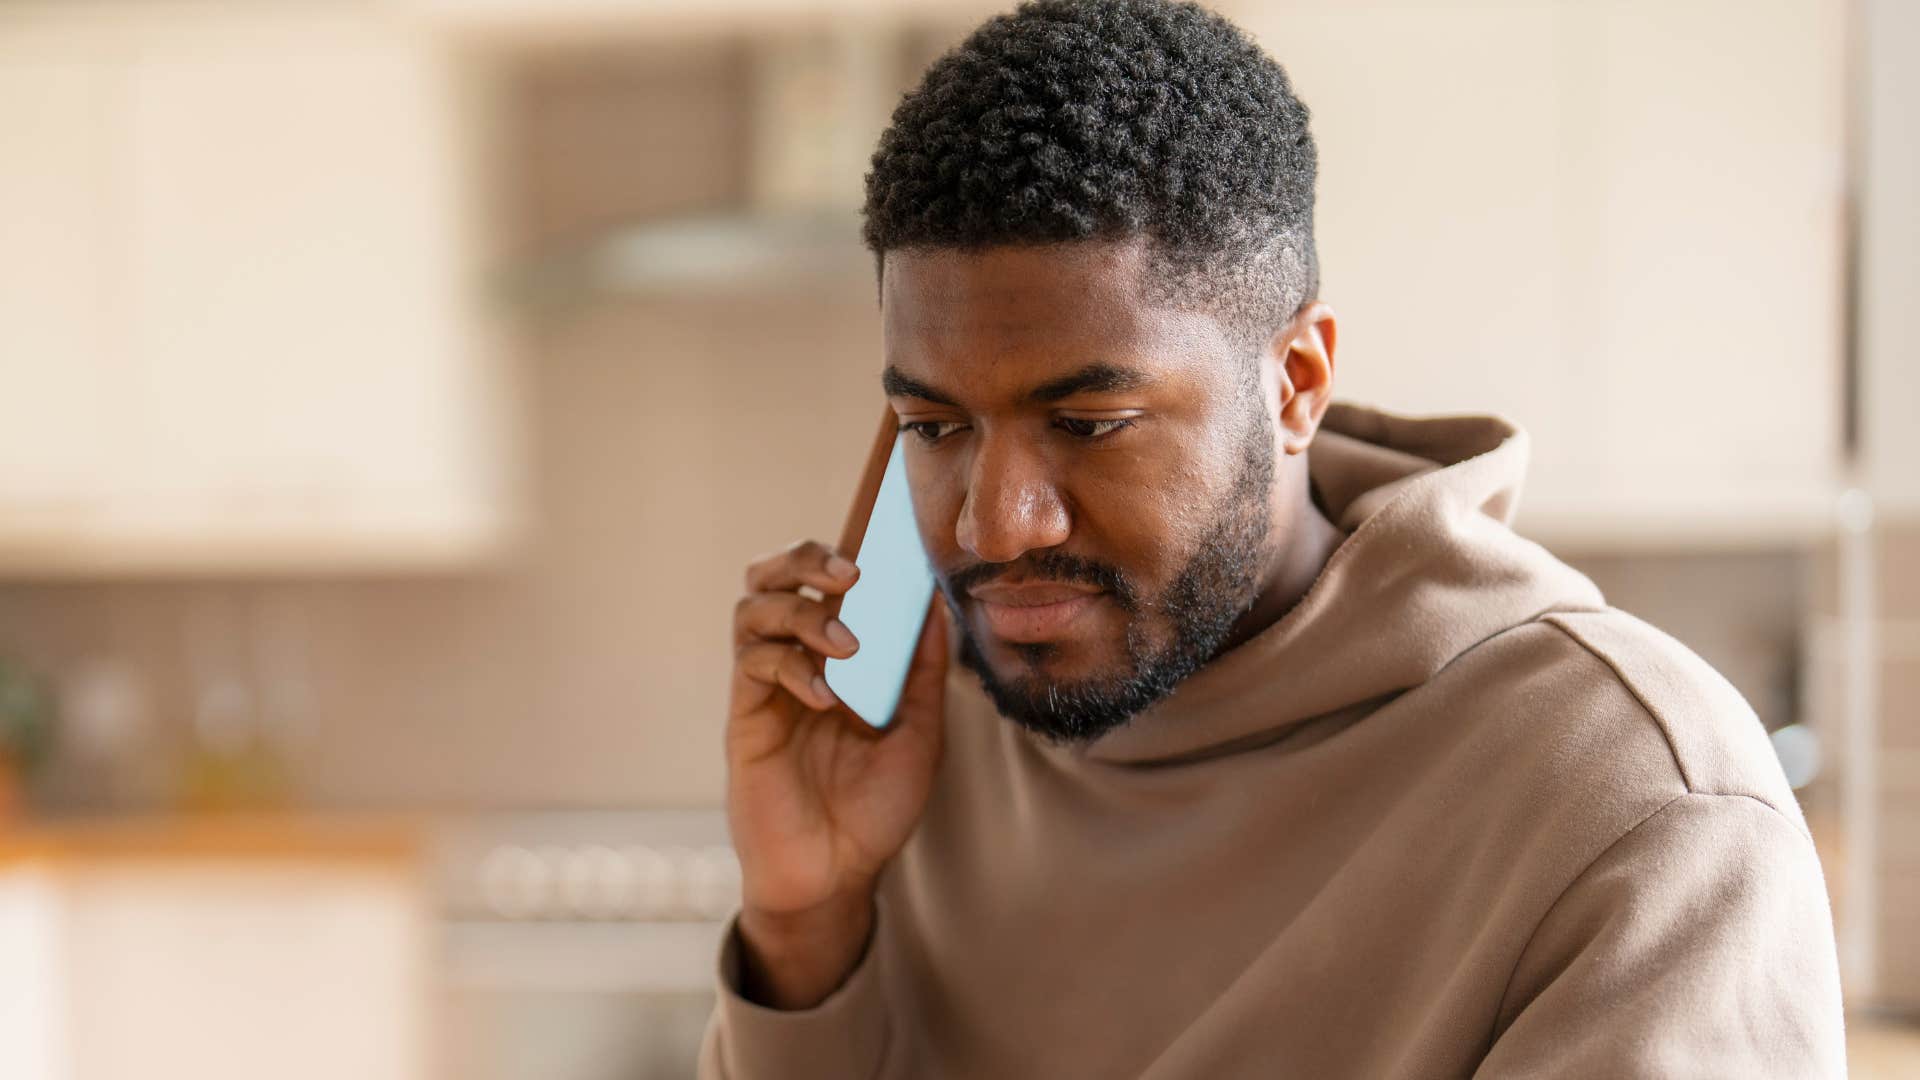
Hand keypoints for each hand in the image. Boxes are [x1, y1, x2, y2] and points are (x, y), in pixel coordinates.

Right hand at [725, 539, 948, 1006]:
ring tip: (845, 646)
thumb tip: (934, 604)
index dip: (846, 551)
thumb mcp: (920, 733)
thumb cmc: (875, 807)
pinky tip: (824, 697)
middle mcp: (796, 660)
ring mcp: (766, 687)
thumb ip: (922, 671)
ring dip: (801, 613)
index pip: (827, 582)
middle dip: (806, 558)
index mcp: (837, 656)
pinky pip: (752, 666)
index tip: (887, 539)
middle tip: (850, 573)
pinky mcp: (745, 719)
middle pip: (772, 576)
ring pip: (754, 608)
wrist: (837, 876)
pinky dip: (789, 666)